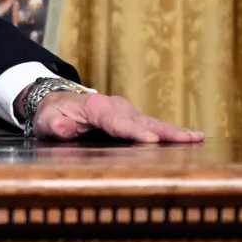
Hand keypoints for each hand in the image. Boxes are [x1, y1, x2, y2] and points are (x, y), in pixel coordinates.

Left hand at [31, 92, 203, 142]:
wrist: (56, 102)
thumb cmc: (52, 114)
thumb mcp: (45, 121)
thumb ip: (54, 125)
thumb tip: (64, 128)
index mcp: (94, 106)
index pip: (115, 122)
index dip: (133, 131)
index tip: (151, 140)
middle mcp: (114, 106)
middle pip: (141, 121)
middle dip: (163, 131)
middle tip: (187, 139)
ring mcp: (126, 111)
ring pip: (151, 121)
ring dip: (173, 131)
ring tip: (196, 137)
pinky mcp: (132, 118)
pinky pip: (153, 124)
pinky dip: (170, 130)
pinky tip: (190, 137)